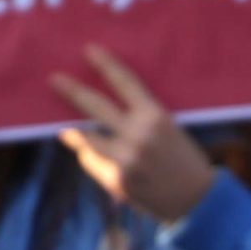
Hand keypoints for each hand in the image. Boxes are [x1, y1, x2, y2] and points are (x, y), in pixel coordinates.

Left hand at [51, 44, 215, 224]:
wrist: (196, 199)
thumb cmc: (181, 157)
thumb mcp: (166, 129)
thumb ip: (138, 117)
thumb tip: (99, 110)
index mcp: (155, 116)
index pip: (125, 82)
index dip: (105, 64)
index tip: (88, 50)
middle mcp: (138, 135)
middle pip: (97, 106)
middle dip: (73, 91)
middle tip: (54, 79)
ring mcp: (125, 158)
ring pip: (88, 138)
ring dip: (75, 132)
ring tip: (64, 129)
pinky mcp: (118, 180)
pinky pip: (95, 162)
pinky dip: (93, 158)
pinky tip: (96, 160)